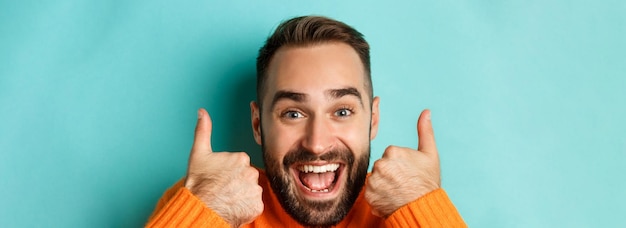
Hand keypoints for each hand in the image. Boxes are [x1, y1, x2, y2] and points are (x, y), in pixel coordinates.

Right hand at [184, 108, 262, 226]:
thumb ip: (203, 130)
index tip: (220, 176)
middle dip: (237, 182)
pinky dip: (246, 207)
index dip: (229, 171)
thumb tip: (202, 112)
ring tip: (227, 198)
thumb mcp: (198, 153)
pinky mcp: (257, 206)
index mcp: (241, 158)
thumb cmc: (198, 183)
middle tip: (223, 188)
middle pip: (247, 176)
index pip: (240, 163)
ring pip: (251, 190)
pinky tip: (234, 206)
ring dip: (242, 195)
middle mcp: (252, 172)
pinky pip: (254, 205)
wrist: (200, 208)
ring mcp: (255, 190)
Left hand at [365, 109, 440, 216]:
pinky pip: (370, 192)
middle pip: (381, 166)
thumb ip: (425, 131)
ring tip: (397, 191)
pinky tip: (389, 198)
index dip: (400, 164)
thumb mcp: (430, 154)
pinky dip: (378, 196)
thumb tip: (426, 112)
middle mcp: (380, 164)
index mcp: (392, 151)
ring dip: (383, 185)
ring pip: (375, 179)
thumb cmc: (427, 182)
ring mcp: (373, 180)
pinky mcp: (368, 195)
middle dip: (389, 174)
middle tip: (402, 183)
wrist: (423, 208)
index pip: (390, 155)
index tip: (408, 172)